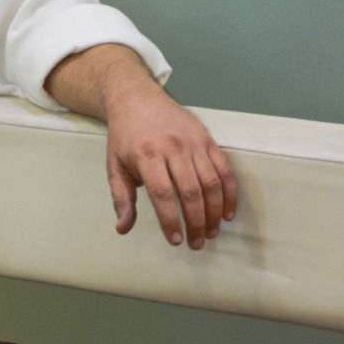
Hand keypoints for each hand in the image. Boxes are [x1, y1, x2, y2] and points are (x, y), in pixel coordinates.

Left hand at [103, 87, 237, 248]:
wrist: (137, 100)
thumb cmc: (125, 138)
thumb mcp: (114, 166)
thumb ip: (121, 198)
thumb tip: (123, 228)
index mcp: (146, 156)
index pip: (163, 194)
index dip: (171, 220)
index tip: (176, 240)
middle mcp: (172, 148)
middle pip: (191, 191)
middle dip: (196, 222)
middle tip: (197, 243)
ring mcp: (193, 143)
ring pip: (211, 182)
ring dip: (215, 212)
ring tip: (211, 232)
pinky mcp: (207, 139)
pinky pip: (224, 169)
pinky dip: (229, 193)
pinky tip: (227, 212)